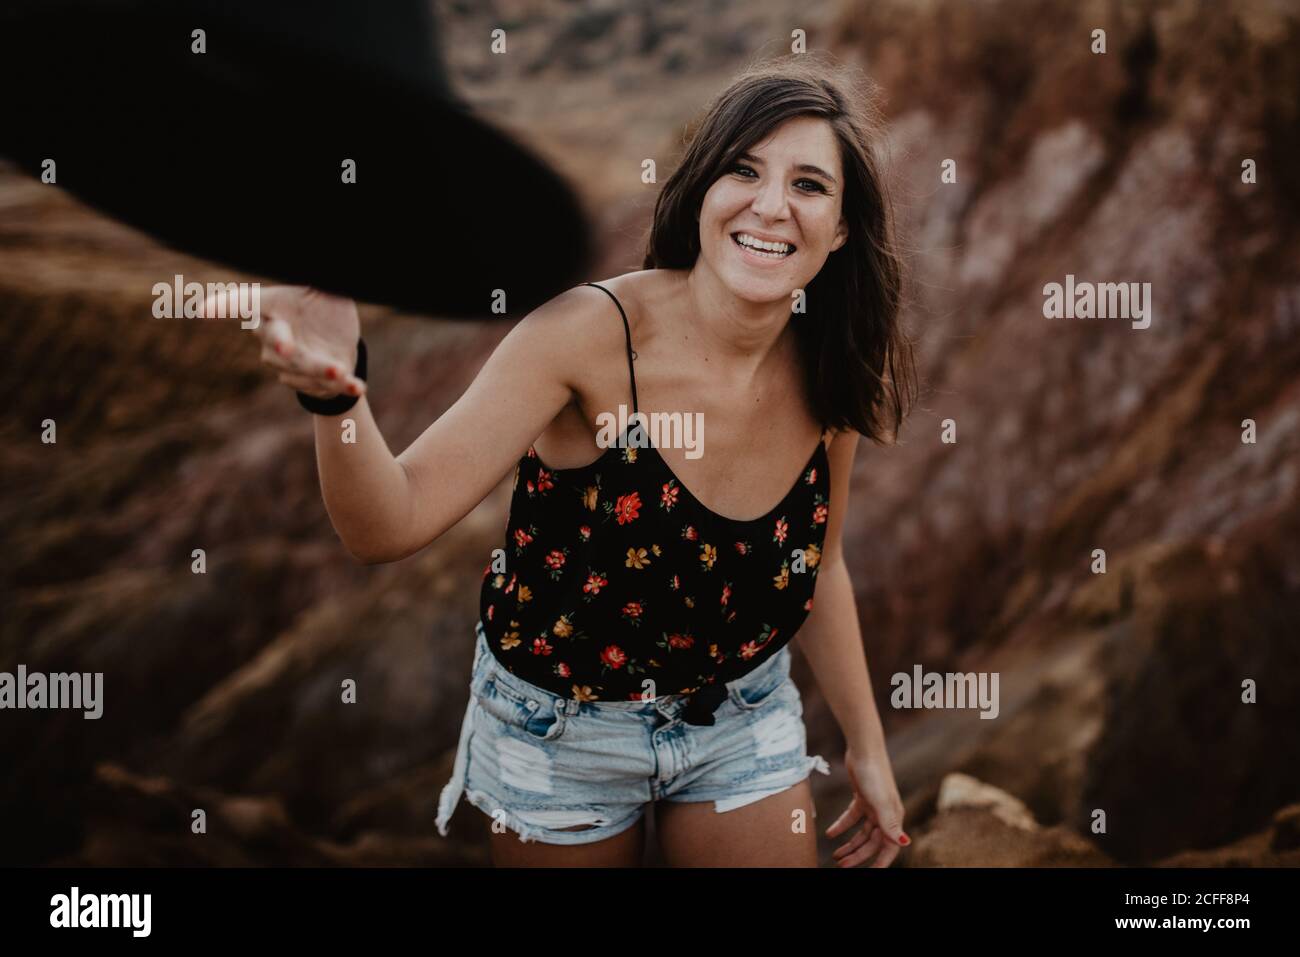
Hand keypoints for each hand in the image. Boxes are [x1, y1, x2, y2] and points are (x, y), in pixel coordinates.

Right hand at [201, 284, 365, 399]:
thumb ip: (317, 284)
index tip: (204, 310)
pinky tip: (358, 387)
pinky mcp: (310, 381)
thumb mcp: (328, 291)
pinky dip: (345, 387)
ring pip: (299, 370)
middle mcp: (273, 336)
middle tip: (288, 349)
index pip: (246, 302)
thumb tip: (317, 271)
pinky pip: (324, 386)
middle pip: (275, 344)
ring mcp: (289, 363)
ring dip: (321, 371)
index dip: (226, 306)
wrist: (342, 343)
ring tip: (341, 370)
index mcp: (273, 307)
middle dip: (282, 348)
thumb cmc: (328, 308)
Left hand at [825, 743, 908, 867]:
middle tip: (842, 865)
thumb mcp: (881, 802)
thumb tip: (905, 843)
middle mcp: (885, 814)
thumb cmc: (875, 774)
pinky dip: (841, 826)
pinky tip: (830, 833)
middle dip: (858, 855)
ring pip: (861, 832)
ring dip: (849, 844)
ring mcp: (873, 806)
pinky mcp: (862, 797)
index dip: (881, 862)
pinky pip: (851, 817)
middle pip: (872, 842)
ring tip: (836, 855)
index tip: (870, 873)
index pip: (889, 847)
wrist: (863, 748)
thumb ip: (891, 824)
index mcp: (894, 817)